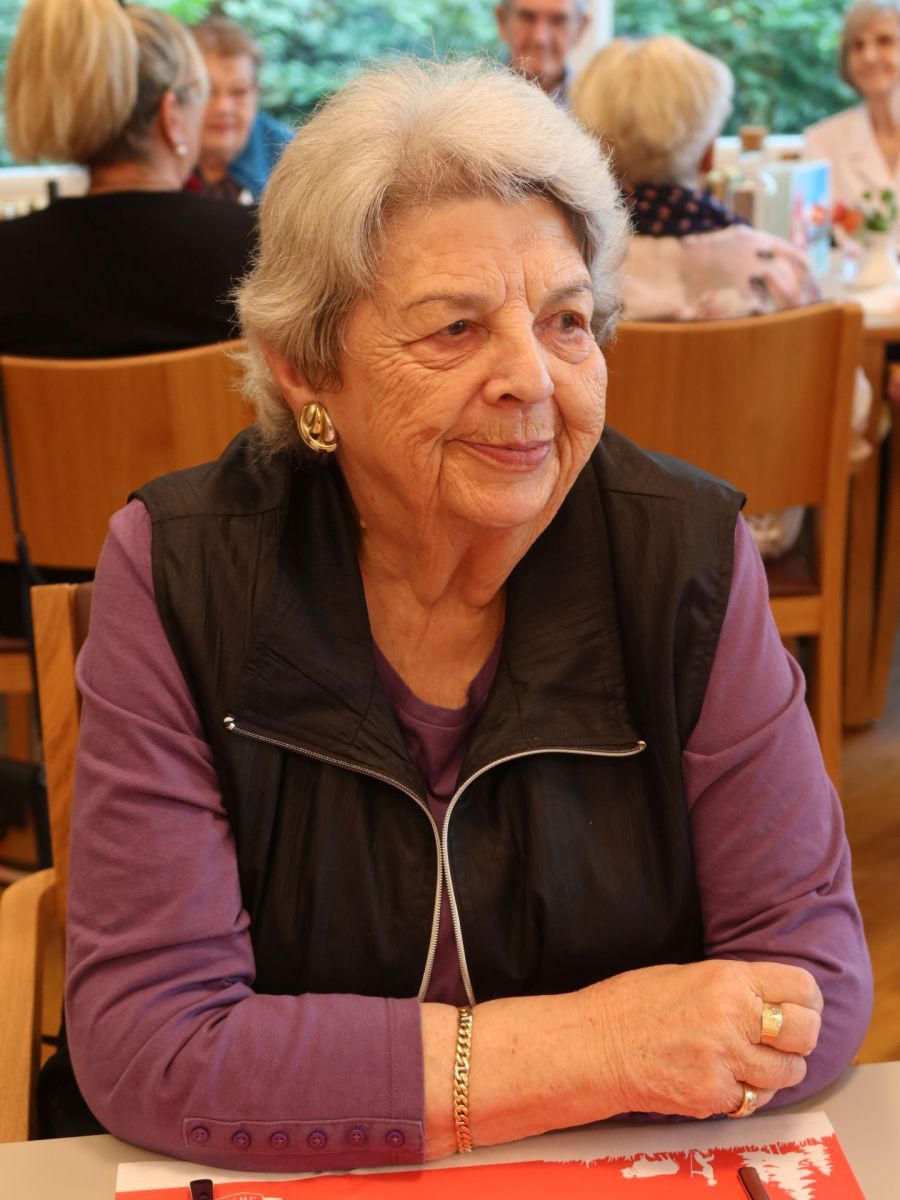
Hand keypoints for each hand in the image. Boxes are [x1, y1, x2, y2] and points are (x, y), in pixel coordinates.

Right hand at [575, 959, 822, 1117]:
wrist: (594, 1045)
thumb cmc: (632, 1004)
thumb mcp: (688, 974)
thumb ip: (734, 986)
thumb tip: (773, 999)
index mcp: (727, 979)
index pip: (801, 988)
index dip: (807, 999)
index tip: (801, 1006)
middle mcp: (733, 1018)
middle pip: (805, 1032)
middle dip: (802, 1036)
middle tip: (787, 1038)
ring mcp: (725, 1061)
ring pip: (788, 1072)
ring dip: (779, 1069)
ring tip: (757, 1061)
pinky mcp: (714, 1096)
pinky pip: (755, 1099)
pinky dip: (749, 1092)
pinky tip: (729, 1079)